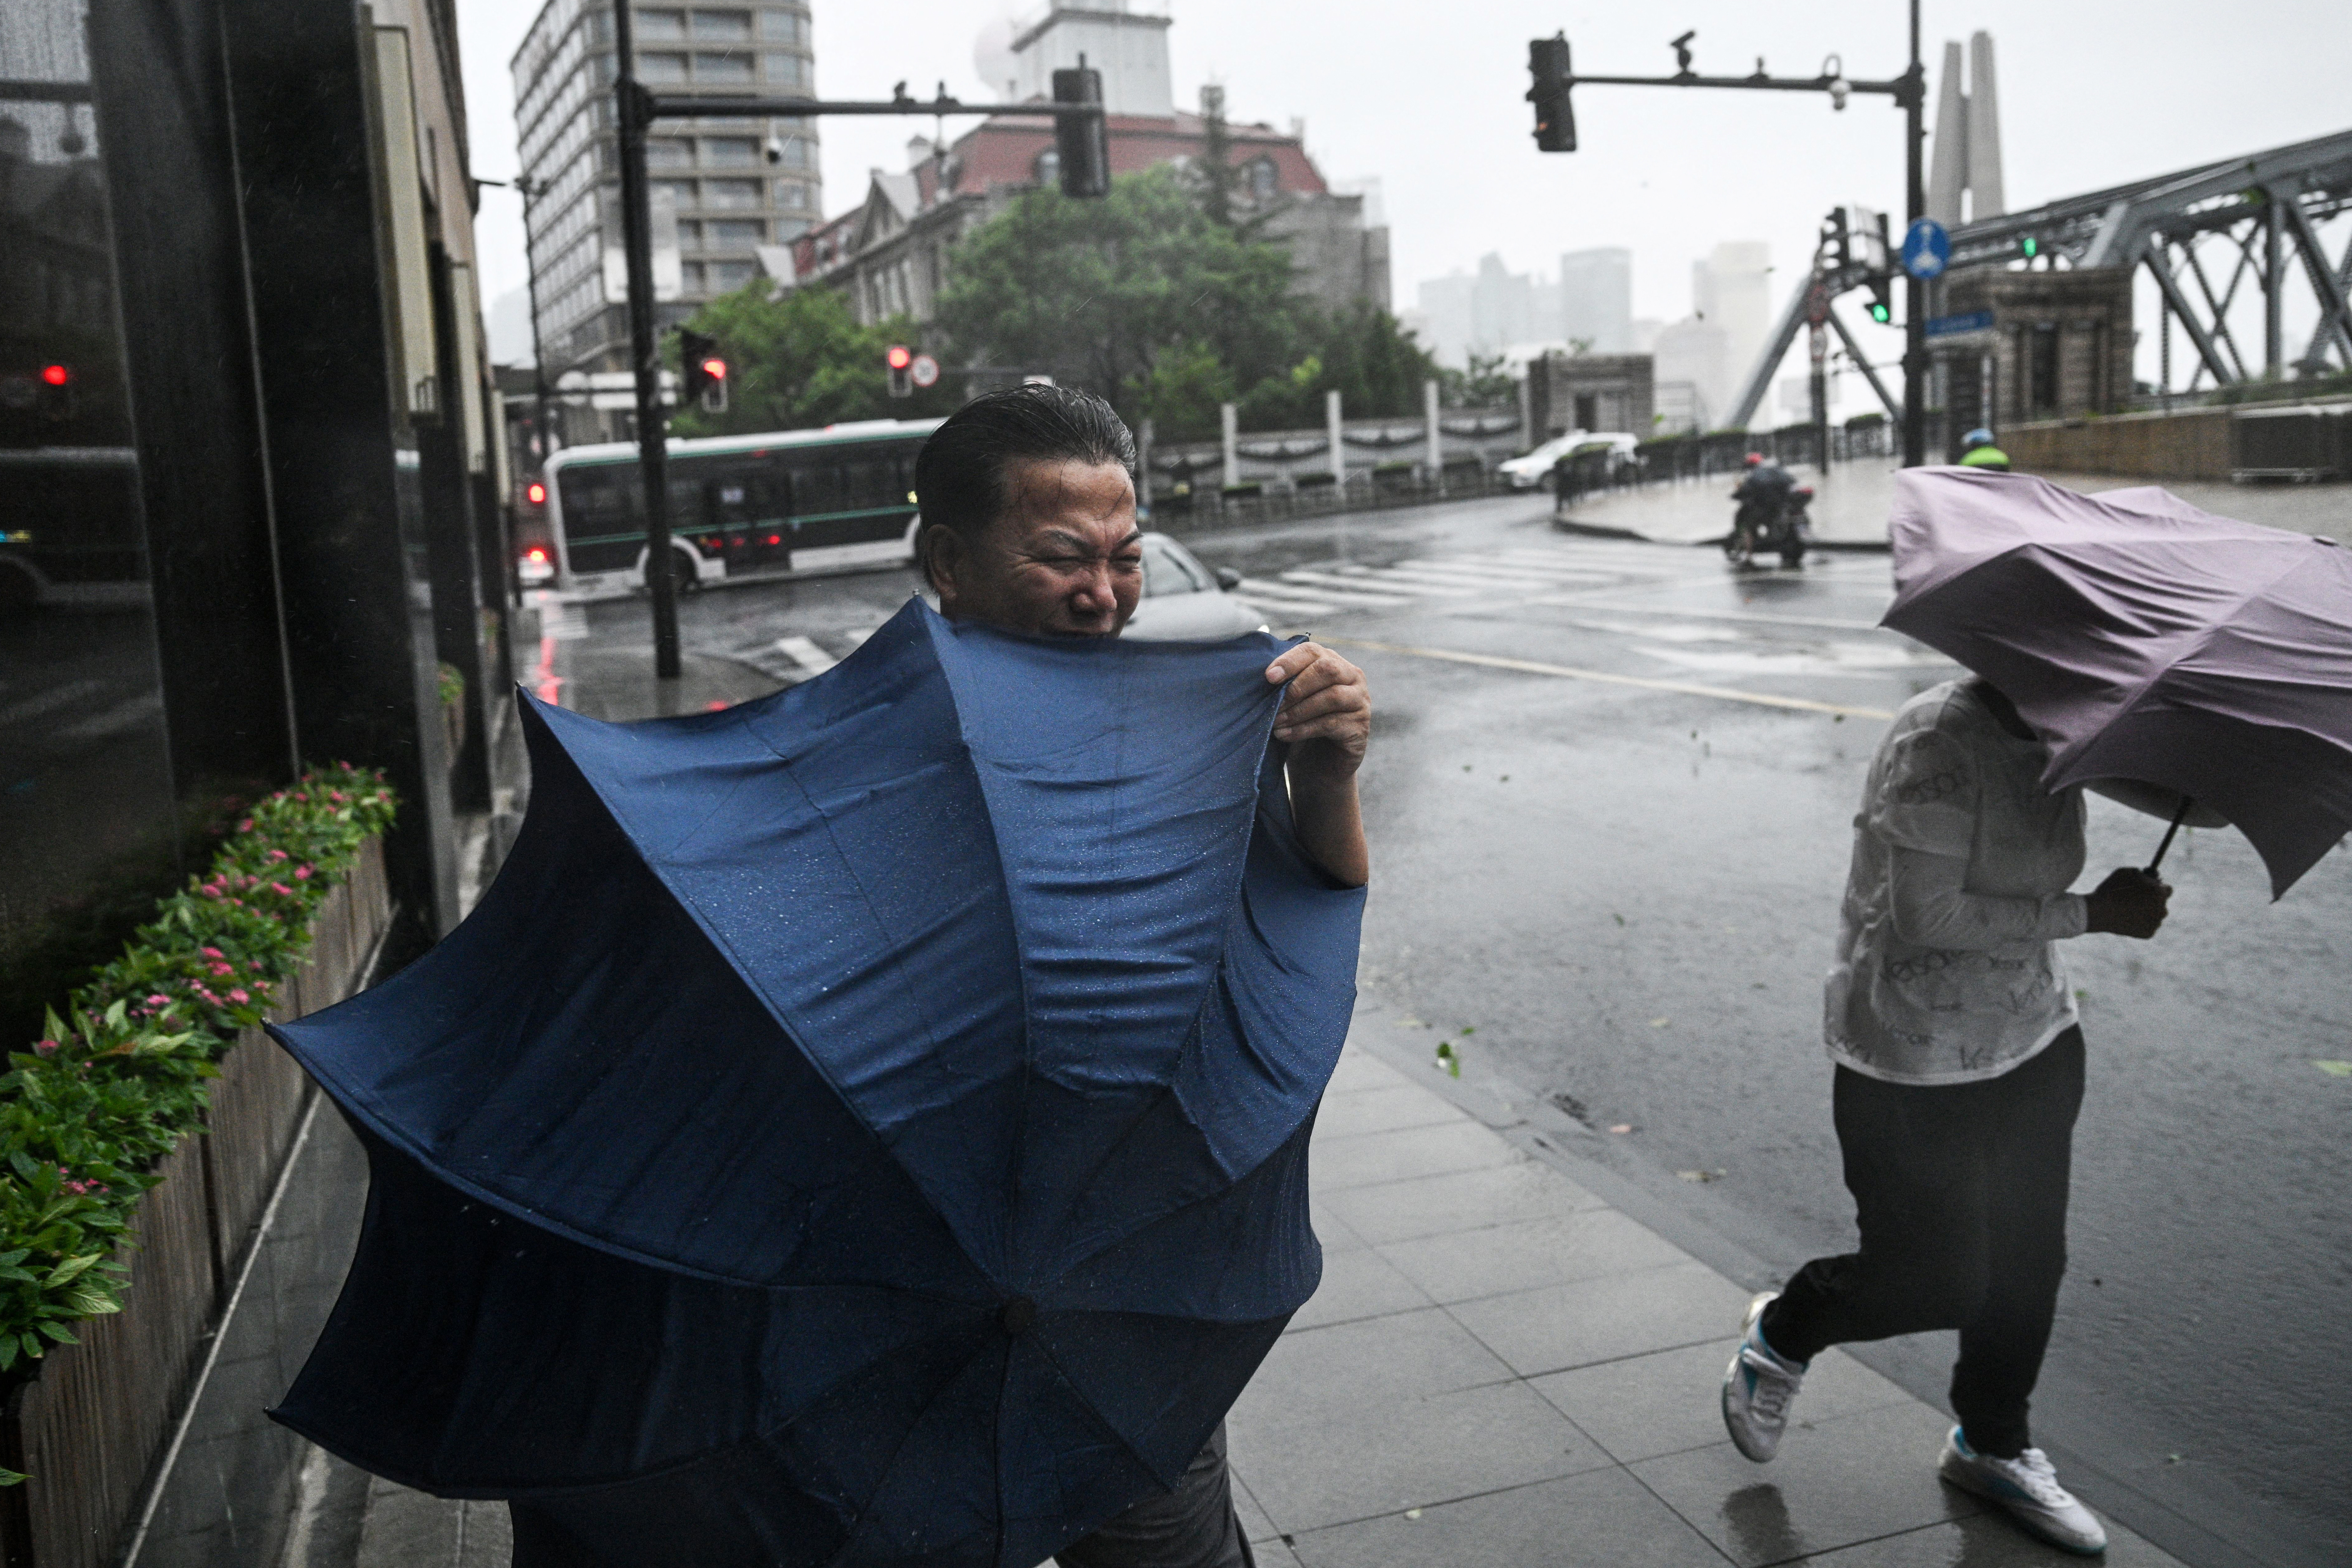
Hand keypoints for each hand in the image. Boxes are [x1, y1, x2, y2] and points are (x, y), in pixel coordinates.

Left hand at [1266, 643, 1369, 776]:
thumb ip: (1284, 685)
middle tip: (1274, 704)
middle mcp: (1352, 677)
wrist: (1318, 765)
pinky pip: (1331, 723)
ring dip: (1298, 710)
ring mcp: (1360, 701)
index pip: (1312, 651)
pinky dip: (1304, 729)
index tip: (1269, 677)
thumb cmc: (1301, 726)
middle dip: (1296, 687)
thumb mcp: (1291, 702)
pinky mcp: (1360, 727)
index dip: (1290, 661)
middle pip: (1327, 669)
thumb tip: (1265, 676)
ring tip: (1275, 723)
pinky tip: (1285, 735)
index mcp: (1332, 662)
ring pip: (1331, 696)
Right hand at [2084, 867, 2169, 938]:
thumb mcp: (2125, 872)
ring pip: (2156, 916)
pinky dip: (2140, 924)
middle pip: (2161, 904)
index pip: (2168, 890)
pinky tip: (2127, 919)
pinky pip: (2148, 927)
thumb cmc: (2110, 890)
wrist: (2098, 912)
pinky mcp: (2148, 934)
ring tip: (2130, 910)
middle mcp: (2161, 908)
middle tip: (2136, 901)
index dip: (2157, 889)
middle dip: (2152, 901)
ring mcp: (2156, 922)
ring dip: (2148, 913)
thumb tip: (2146, 876)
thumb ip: (2140, 873)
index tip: (2149, 890)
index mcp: (2158, 892)